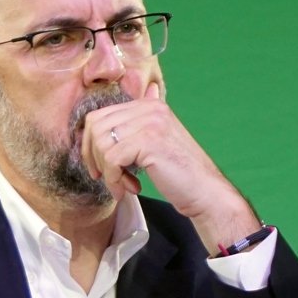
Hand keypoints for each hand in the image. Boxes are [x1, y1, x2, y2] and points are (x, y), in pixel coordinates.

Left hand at [80, 83, 260, 253]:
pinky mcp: (149, 141)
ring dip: (107, 171)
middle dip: (93, 156)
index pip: (99, 116)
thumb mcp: (152, 144)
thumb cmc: (178, 173)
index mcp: (148, 105)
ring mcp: (149, 122)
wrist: (206, 192)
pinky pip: (111, 159)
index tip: (100, 168)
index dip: (91, 144)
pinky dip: (114, 179)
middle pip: (94, 126)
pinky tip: (129, 189)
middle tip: (108, 178)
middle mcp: (148, 108)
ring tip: (123, 186)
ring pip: (101, 143)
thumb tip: (96, 122)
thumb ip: (131, 130)